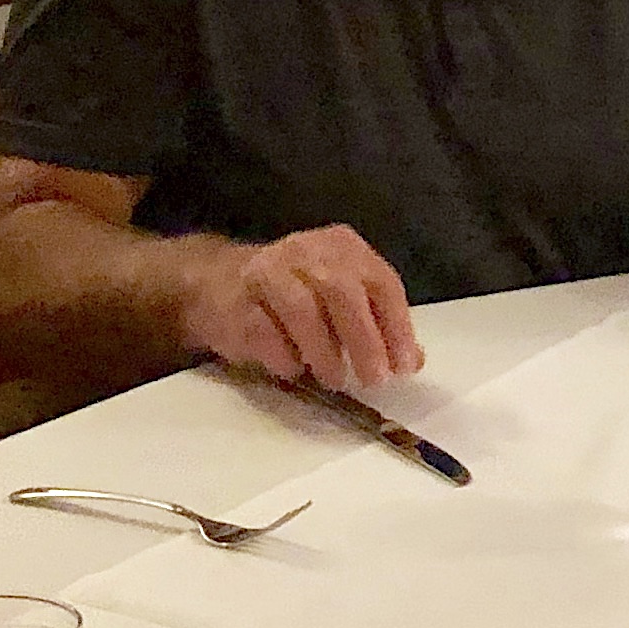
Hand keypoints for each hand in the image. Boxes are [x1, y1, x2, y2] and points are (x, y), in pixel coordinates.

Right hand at [182, 223, 420, 389]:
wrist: (217, 283)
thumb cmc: (294, 295)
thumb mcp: (341, 300)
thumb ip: (376, 324)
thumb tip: (411, 360)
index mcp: (342, 247)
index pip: (380, 281)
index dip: (396, 326)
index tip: (403, 367)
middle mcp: (306, 251)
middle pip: (342, 292)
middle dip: (363, 339)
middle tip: (373, 379)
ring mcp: (267, 272)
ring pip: (301, 308)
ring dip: (323, 350)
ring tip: (335, 380)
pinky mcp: (236, 301)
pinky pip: (264, 331)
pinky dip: (284, 356)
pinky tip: (294, 370)